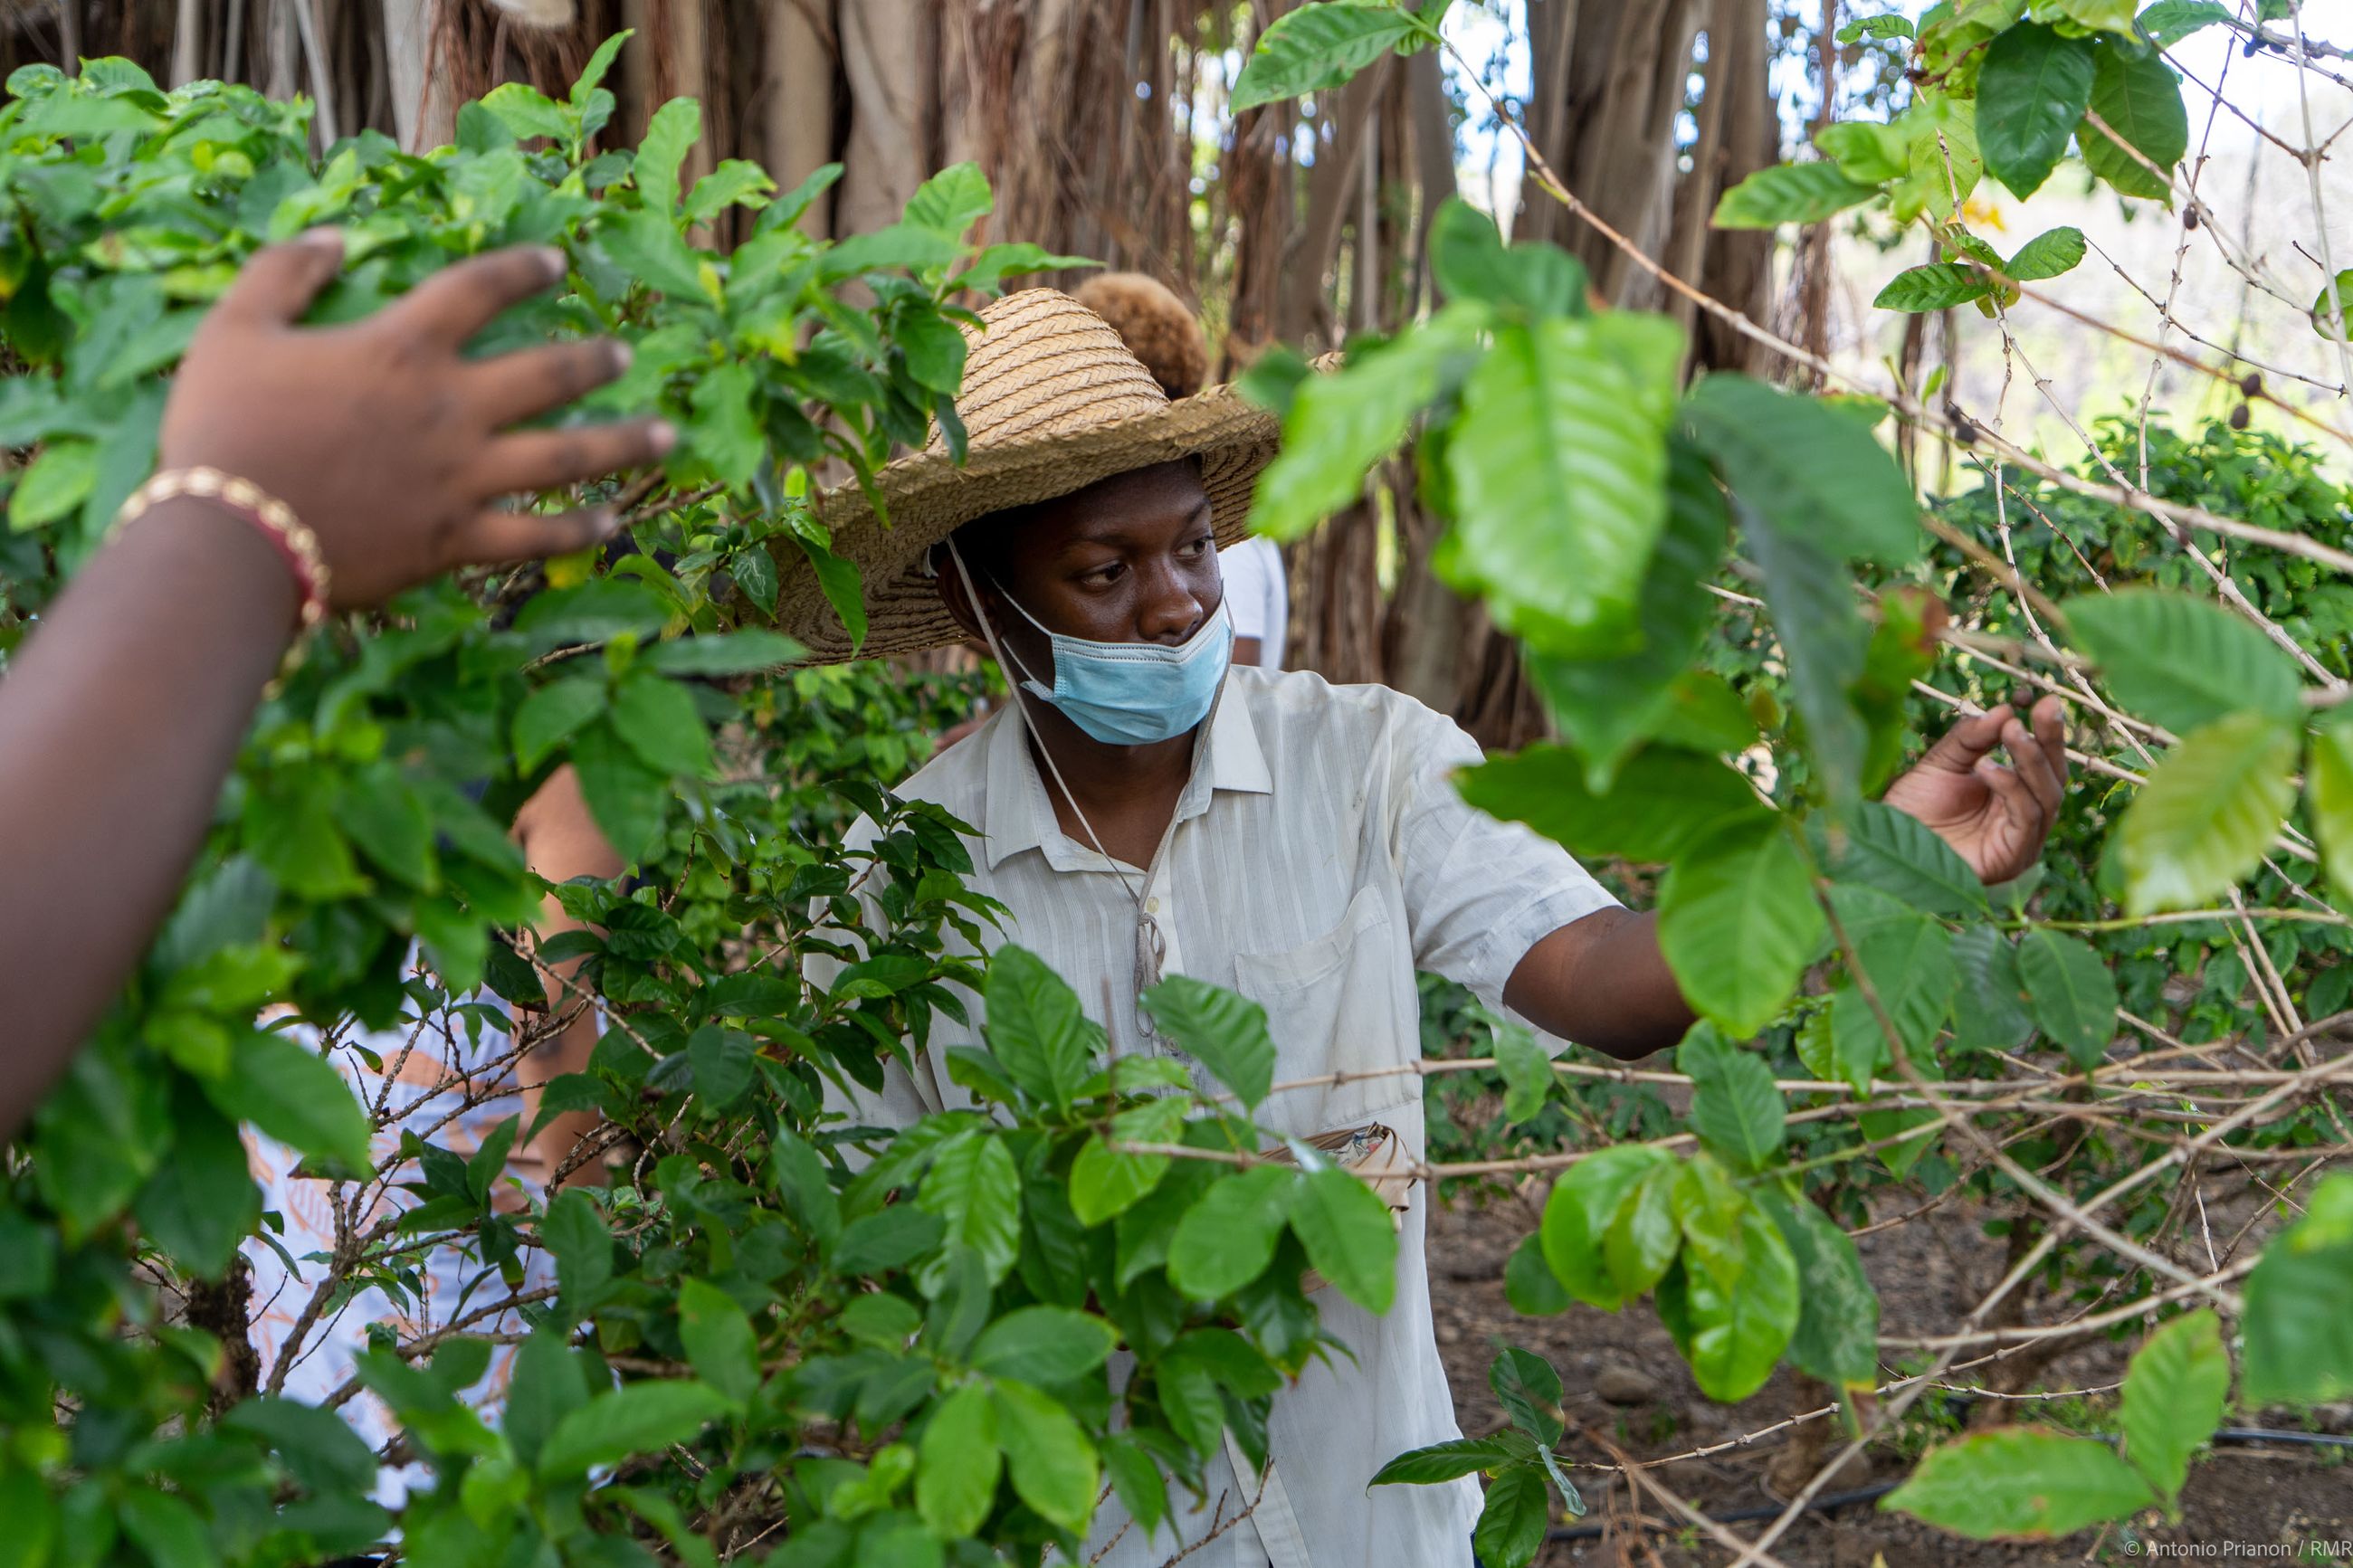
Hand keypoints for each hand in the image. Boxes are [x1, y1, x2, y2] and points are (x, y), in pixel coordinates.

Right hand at [159, 231, 673, 609]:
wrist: (228, 537)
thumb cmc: (222, 429)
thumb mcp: (234, 329)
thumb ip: (284, 273)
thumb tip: (334, 238)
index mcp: (402, 349)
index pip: (479, 291)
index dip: (521, 270)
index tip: (556, 262)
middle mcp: (450, 409)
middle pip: (547, 375)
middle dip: (595, 360)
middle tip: (626, 352)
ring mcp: (462, 479)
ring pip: (565, 457)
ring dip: (623, 443)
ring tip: (667, 436)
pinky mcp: (456, 541)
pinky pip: (535, 537)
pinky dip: (578, 532)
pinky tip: (614, 525)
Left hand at [1880, 694, 2069, 885]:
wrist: (1884, 848)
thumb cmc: (1911, 810)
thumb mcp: (1941, 764)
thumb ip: (1971, 738)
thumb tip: (2004, 710)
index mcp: (2012, 794)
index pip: (2041, 760)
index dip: (2047, 732)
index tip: (2047, 699)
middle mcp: (2024, 817)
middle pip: (2053, 776)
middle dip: (2049, 740)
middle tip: (2043, 708)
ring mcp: (2022, 839)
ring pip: (2046, 794)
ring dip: (2030, 759)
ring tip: (2011, 731)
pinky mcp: (2013, 857)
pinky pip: (2026, 816)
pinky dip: (2011, 788)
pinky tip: (1987, 768)